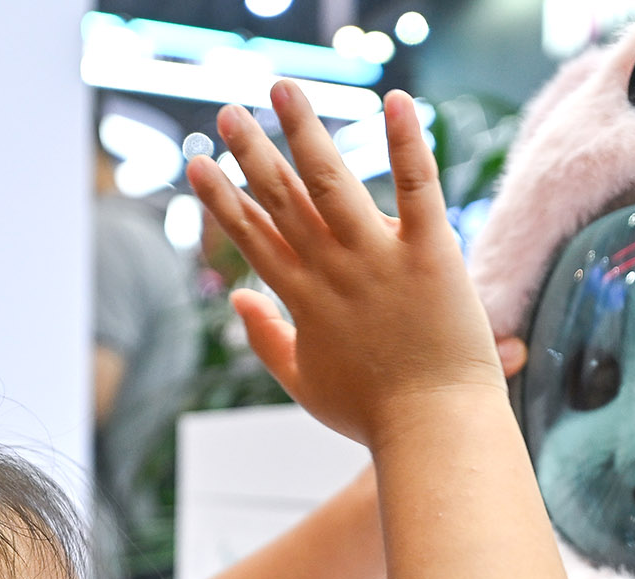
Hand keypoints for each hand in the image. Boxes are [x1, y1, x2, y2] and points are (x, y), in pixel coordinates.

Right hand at [188, 84, 507, 449]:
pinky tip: (395, 100)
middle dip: (252, 153)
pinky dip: (406, 143)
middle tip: (228, 112)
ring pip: (333, 182)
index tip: (198, 162)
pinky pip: (418, 189)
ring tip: (283, 88)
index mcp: (302, 298)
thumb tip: (237, 301)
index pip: (254, 237)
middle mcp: (333, 271)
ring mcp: (379, 260)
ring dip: (305, 131)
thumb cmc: (375, 415)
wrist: (436, 433)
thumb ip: (266, 339)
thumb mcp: (304, 384)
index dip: (223, 199)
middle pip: (283, 201)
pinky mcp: (431, 254)